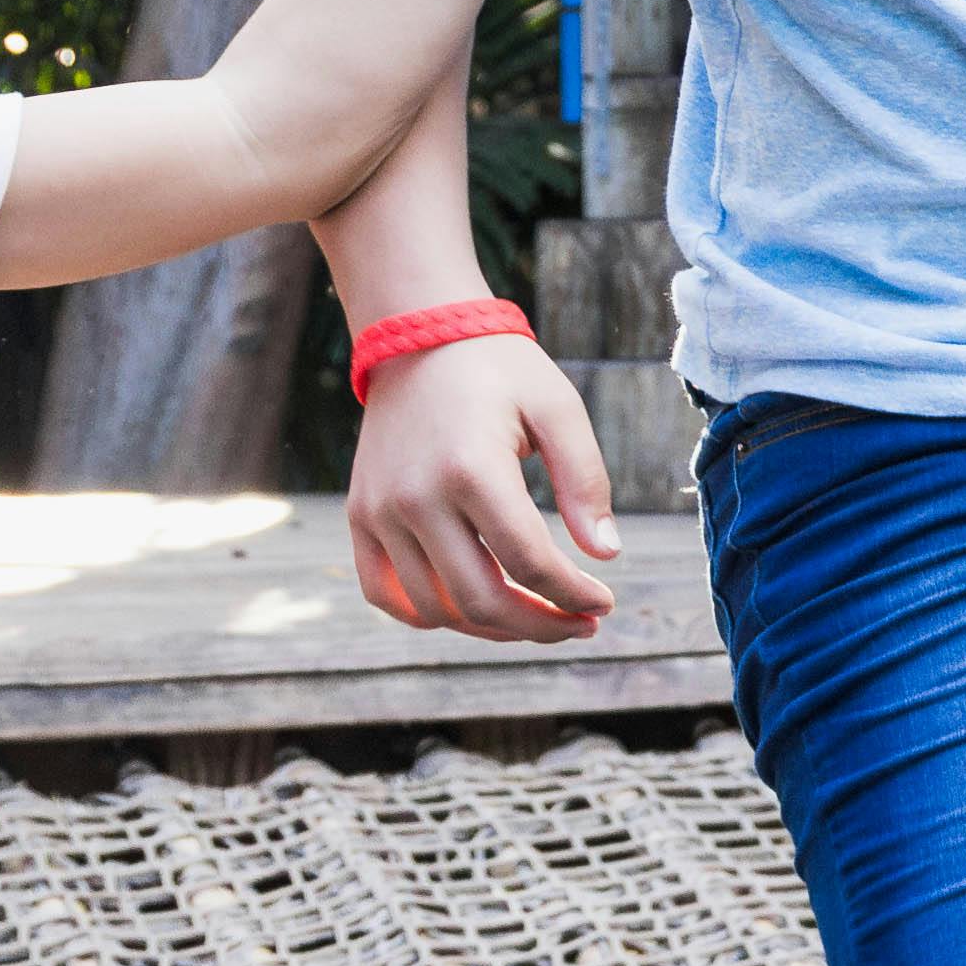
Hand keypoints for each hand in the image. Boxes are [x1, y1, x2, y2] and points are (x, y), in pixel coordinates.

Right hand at [344, 328, 617, 639]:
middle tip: (581, 625)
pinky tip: (473, 611)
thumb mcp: (558, 409)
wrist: (419, 337)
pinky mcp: (360, 517)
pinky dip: (430, 615)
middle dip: (542, 626)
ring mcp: (380, 512)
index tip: (604, 604)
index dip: (574, 596)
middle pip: (482, 601)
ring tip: (537, 617)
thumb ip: (586, 481)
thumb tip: (605, 555)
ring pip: (436, 610)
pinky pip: (386, 594)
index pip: (529, 564)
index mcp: (472, 469)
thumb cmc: (500, 371)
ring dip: (493, 629)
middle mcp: (416, 498)